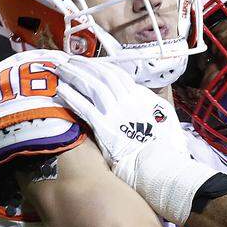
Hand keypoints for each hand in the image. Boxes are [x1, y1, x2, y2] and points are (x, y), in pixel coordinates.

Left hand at [45, 57, 186, 169]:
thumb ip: (151, 105)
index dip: (102, 67)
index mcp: (142, 98)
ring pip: (92, 86)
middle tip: (70, 60)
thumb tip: (141, 97)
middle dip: (85, 66)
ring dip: (75, 75)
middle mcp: (128, 101)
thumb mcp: (166, 119)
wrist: (161, 166)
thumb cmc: (165, 149)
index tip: (90, 64)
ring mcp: (115, 113)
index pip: (118, 75)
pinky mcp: (104, 127)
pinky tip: (61, 90)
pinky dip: (72, 96)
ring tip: (62, 69)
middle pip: (103, 76)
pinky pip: (84, 107)